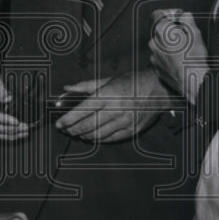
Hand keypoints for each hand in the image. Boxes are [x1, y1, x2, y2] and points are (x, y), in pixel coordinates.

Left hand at [55, 70, 169, 142]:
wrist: (159, 89)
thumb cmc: (132, 82)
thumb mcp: (108, 80)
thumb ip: (85, 86)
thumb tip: (67, 89)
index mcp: (108, 94)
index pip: (82, 110)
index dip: (68, 119)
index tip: (59, 123)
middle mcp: (116, 109)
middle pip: (88, 125)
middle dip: (73, 130)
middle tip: (65, 130)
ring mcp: (125, 121)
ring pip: (98, 135)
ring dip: (84, 136)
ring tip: (76, 133)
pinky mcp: (132, 130)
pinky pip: (110, 139)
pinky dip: (98, 139)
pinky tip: (91, 137)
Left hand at [148, 9, 208, 103]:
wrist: (192, 81)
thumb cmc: (194, 58)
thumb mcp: (195, 33)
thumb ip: (187, 20)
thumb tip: (184, 16)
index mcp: (162, 31)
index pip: (158, 14)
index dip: (169, 14)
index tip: (177, 19)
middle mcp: (154, 43)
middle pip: (160, 31)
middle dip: (171, 31)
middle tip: (185, 36)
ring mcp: (154, 57)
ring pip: (160, 45)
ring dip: (170, 45)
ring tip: (184, 51)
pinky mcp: (156, 68)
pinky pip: (161, 58)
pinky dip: (169, 58)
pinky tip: (180, 60)